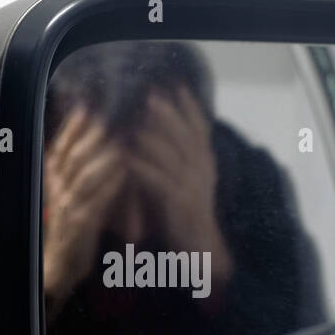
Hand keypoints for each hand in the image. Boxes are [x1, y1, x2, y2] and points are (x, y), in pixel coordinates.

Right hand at [42, 106, 128, 315]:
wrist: (61, 266)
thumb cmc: (72, 225)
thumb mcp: (69, 192)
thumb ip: (77, 166)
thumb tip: (92, 136)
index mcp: (53, 177)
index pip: (61, 144)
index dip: (75, 124)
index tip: (90, 103)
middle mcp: (57, 188)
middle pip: (73, 154)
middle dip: (92, 133)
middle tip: (112, 113)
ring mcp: (67, 206)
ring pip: (84, 174)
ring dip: (103, 154)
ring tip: (122, 136)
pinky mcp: (80, 225)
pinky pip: (96, 200)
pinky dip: (110, 183)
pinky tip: (125, 170)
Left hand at [129, 87, 232, 285]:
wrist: (201, 248)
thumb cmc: (187, 213)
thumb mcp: (187, 180)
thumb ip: (179, 158)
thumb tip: (158, 132)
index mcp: (206, 162)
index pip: (202, 128)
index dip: (190, 107)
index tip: (177, 86)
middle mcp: (203, 170)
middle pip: (186, 135)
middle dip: (169, 113)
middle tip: (151, 95)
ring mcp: (192, 186)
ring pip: (173, 155)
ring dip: (153, 137)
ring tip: (134, 123)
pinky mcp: (179, 203)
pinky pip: (159, 180)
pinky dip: (143, 167)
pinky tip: (128, 158)